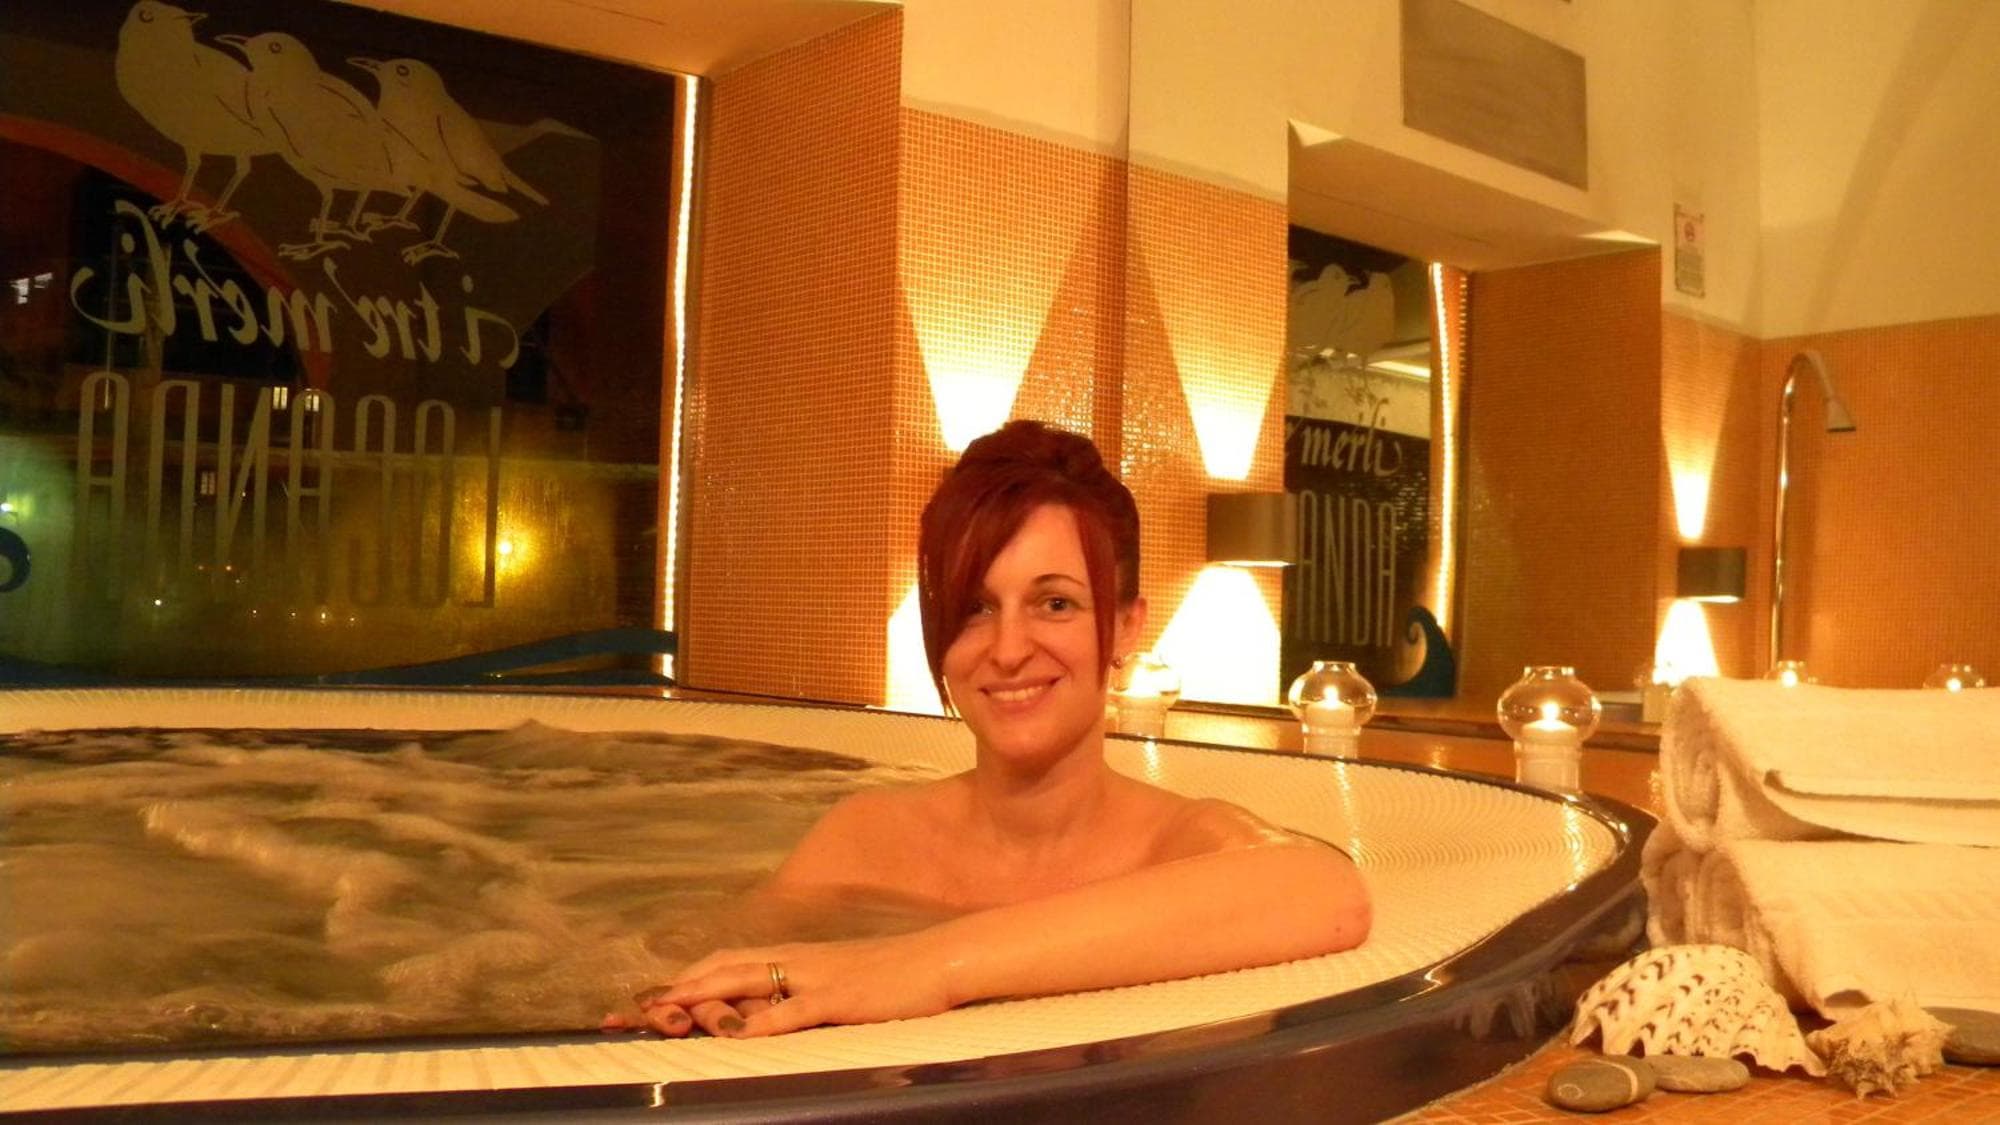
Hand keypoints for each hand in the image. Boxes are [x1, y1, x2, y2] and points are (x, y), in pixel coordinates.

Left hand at [606, 932, 956, 1037]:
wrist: (941, 960)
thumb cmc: (892, 980)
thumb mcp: (835, 986)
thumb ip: (797, 1000)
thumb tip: (759, 1022)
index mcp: (792, 959)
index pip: (723, 965)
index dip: (679, 982)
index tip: (638, 1003)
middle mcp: (795, 961)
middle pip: (720, 970)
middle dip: (672, 991)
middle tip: (626, 1014)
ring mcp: (817, 976)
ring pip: (748, 982)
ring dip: (702, 998)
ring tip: (663, 1014)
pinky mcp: (841, 996)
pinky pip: (796, 1009)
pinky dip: (765, 1021)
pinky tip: (738, 1033)